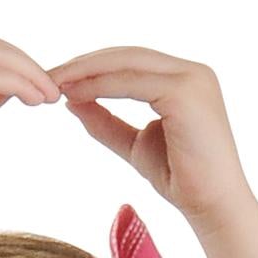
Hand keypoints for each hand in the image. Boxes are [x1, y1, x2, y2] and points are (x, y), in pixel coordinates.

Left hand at [50, 49, 251, 217]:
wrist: (211, 202)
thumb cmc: (179, 176)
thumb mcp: (134, 144)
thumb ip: (106, 122)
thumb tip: (72, 102)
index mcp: (183, 78)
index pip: (131, 61)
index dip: (93, 66)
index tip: (57, 78)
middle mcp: (191, 71)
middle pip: (128, 55)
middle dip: (85, 62)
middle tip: (46, 74)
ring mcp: (191, 78)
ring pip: (129, 63)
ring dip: (87, 70)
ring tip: (53, 82)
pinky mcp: (185, 93)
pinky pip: (133, 83)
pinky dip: (100, 86)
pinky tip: (73, 95)